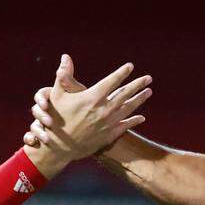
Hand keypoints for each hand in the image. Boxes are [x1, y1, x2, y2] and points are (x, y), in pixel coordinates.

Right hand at [23, 54, 151, 158]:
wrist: (59, 147)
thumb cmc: (56, 119)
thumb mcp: (57, 95)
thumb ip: (64, 75)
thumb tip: (65, 56)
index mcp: (92, 97)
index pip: (112, 81)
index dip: (122, 73)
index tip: (130, 66)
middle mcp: (103, 109)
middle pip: (125, 94)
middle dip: (138, 84)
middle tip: (148, 78)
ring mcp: (108, 123)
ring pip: (128, 109)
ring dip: (140, 99)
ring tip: (149, 92)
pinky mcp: (108, 135)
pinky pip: (125, 126)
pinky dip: (134, 121)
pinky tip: (142, 117)